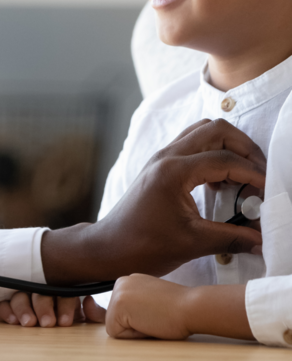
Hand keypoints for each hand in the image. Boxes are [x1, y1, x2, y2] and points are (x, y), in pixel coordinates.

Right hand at [0, 292, 105, 326]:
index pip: (64, 291)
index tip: (65, 322)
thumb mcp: (87, 318)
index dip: (65, 305)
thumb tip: (88, 303)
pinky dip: (6, 310)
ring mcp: (24, 296)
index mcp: (63, 290)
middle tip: (48, 323)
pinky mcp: (8, 306)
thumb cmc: (70, 319)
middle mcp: (42, 290)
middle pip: (40, 291)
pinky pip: (3, 304)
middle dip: (43, 307)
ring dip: (23, 308)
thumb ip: (94, 313)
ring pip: (20, 295)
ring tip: (29, 323)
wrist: (59, 322)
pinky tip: (12, 321)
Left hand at [41, 119, 264, 284]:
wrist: (110, 247)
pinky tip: (222, 180)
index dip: (252, 172)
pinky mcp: (161, 164)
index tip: (268, 190)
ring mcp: (162, 157)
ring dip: (228, 146)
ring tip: (244, 175)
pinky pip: (192, 143)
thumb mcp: (192, 243)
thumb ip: (231, 237)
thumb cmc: (144, 245)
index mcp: (174, 171)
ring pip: (202, 131)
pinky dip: (213, 153)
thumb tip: (261, 238)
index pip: (223, 159)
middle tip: (260, 172)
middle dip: (243, 147)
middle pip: (215, 129)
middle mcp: (167, 155)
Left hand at [106, 275, 252, 341]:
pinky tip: (148, 322)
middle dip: (134, 326)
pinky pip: (116, 333)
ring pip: (115, 327)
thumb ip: (129, 307)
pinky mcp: (117, 304)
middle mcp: (120, 282)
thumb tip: (96, 311)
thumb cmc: (177, 310)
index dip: (139, 322)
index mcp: (128, 282)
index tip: (156, 311)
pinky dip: (132, 335)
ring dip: (134, 331)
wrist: (191, 306)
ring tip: (153, 319)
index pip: (122, 314)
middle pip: (116, 320)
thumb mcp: (149, 303)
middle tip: (156, 315)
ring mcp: (117, 291)